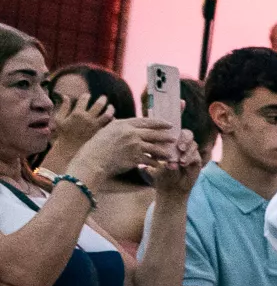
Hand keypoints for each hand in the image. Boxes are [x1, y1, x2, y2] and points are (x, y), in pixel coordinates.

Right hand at [44, 88, 112, 171]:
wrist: (70, 149)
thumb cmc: (64, 134)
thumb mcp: (60, 120)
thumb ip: (63, 107)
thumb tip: (65, 96)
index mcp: (77, 114)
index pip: (84, 100)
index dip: (86, 96)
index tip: (88, 95)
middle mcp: (87, 118)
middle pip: (98, 105)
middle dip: (102, 99)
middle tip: (104, 97)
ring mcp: (95, 126)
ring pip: (108, 114)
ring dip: (110, 109)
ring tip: (111, 107)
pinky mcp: (101, 133)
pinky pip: (110, 125)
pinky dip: (113, 120)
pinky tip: (112, 118)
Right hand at [67, 115, 181, 187]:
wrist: (93, 160)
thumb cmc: (96, 146)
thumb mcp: (107, 130)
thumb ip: (120, 127)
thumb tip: (128, 125)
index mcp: (123, 124)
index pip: (146, 121)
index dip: (159, 122)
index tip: (168, 124)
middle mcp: (130, 132)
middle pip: (154, 133)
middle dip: (165, 136)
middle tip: (174, 137)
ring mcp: (134, 145)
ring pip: (155, 147)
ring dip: (163, 151)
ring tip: (169, 154)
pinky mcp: (135, 157)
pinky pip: (150, 160)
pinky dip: (155, 163)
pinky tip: (158, 165)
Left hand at [145, 131, 200, 193]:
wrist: (169, 188)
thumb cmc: (160, 173)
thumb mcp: (155, 162)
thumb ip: (155, 154)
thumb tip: (153, 148)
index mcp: (172, 142)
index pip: (176, 130)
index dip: (175, 129)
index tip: (168, 134)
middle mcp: (183, 145)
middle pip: (188, 134)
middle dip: (185, 139)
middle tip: (180, 147)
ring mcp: (191, 153)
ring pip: (193, 145)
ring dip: (187, 151)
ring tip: (180, 160)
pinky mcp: (197, 161)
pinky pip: (196, 156)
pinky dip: (189, 159)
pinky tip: (183, 164)